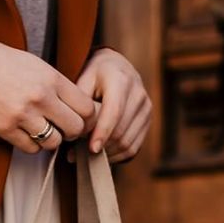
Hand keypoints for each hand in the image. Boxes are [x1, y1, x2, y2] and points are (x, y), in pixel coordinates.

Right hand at [0, 32, 101, 152]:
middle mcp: (40, 97)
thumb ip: (57, 85)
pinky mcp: (5, 129)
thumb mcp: (36, 65)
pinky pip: (31, 148)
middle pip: (75, 128)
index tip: (79, 118)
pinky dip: (32, 145)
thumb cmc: (0, 63)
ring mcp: (22, 115)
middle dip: (72, 131)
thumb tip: (76, 105)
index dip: (86, 116)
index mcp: (51, 79)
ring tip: (43, 130)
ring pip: (54, 142)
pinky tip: (26, 133)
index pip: (86, 108)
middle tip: (63, 127)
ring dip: (51, 140)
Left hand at [72, 47, 150, 161]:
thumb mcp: (82, 80)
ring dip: (107, 154)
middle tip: (77, 154)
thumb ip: (79, 103)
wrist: (117, 66)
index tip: (91, 149)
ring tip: (87, 156)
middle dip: (100, 146)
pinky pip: (134, 147)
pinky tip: (101, 155)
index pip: (114, 112)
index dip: (102, 133)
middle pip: (121, 131)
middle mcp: (138, 93)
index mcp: (120, 80)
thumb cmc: (94, 74)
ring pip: (127, 143)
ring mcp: (146, 108)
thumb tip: (75, 132)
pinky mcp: (148, 120)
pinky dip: (117, 156)